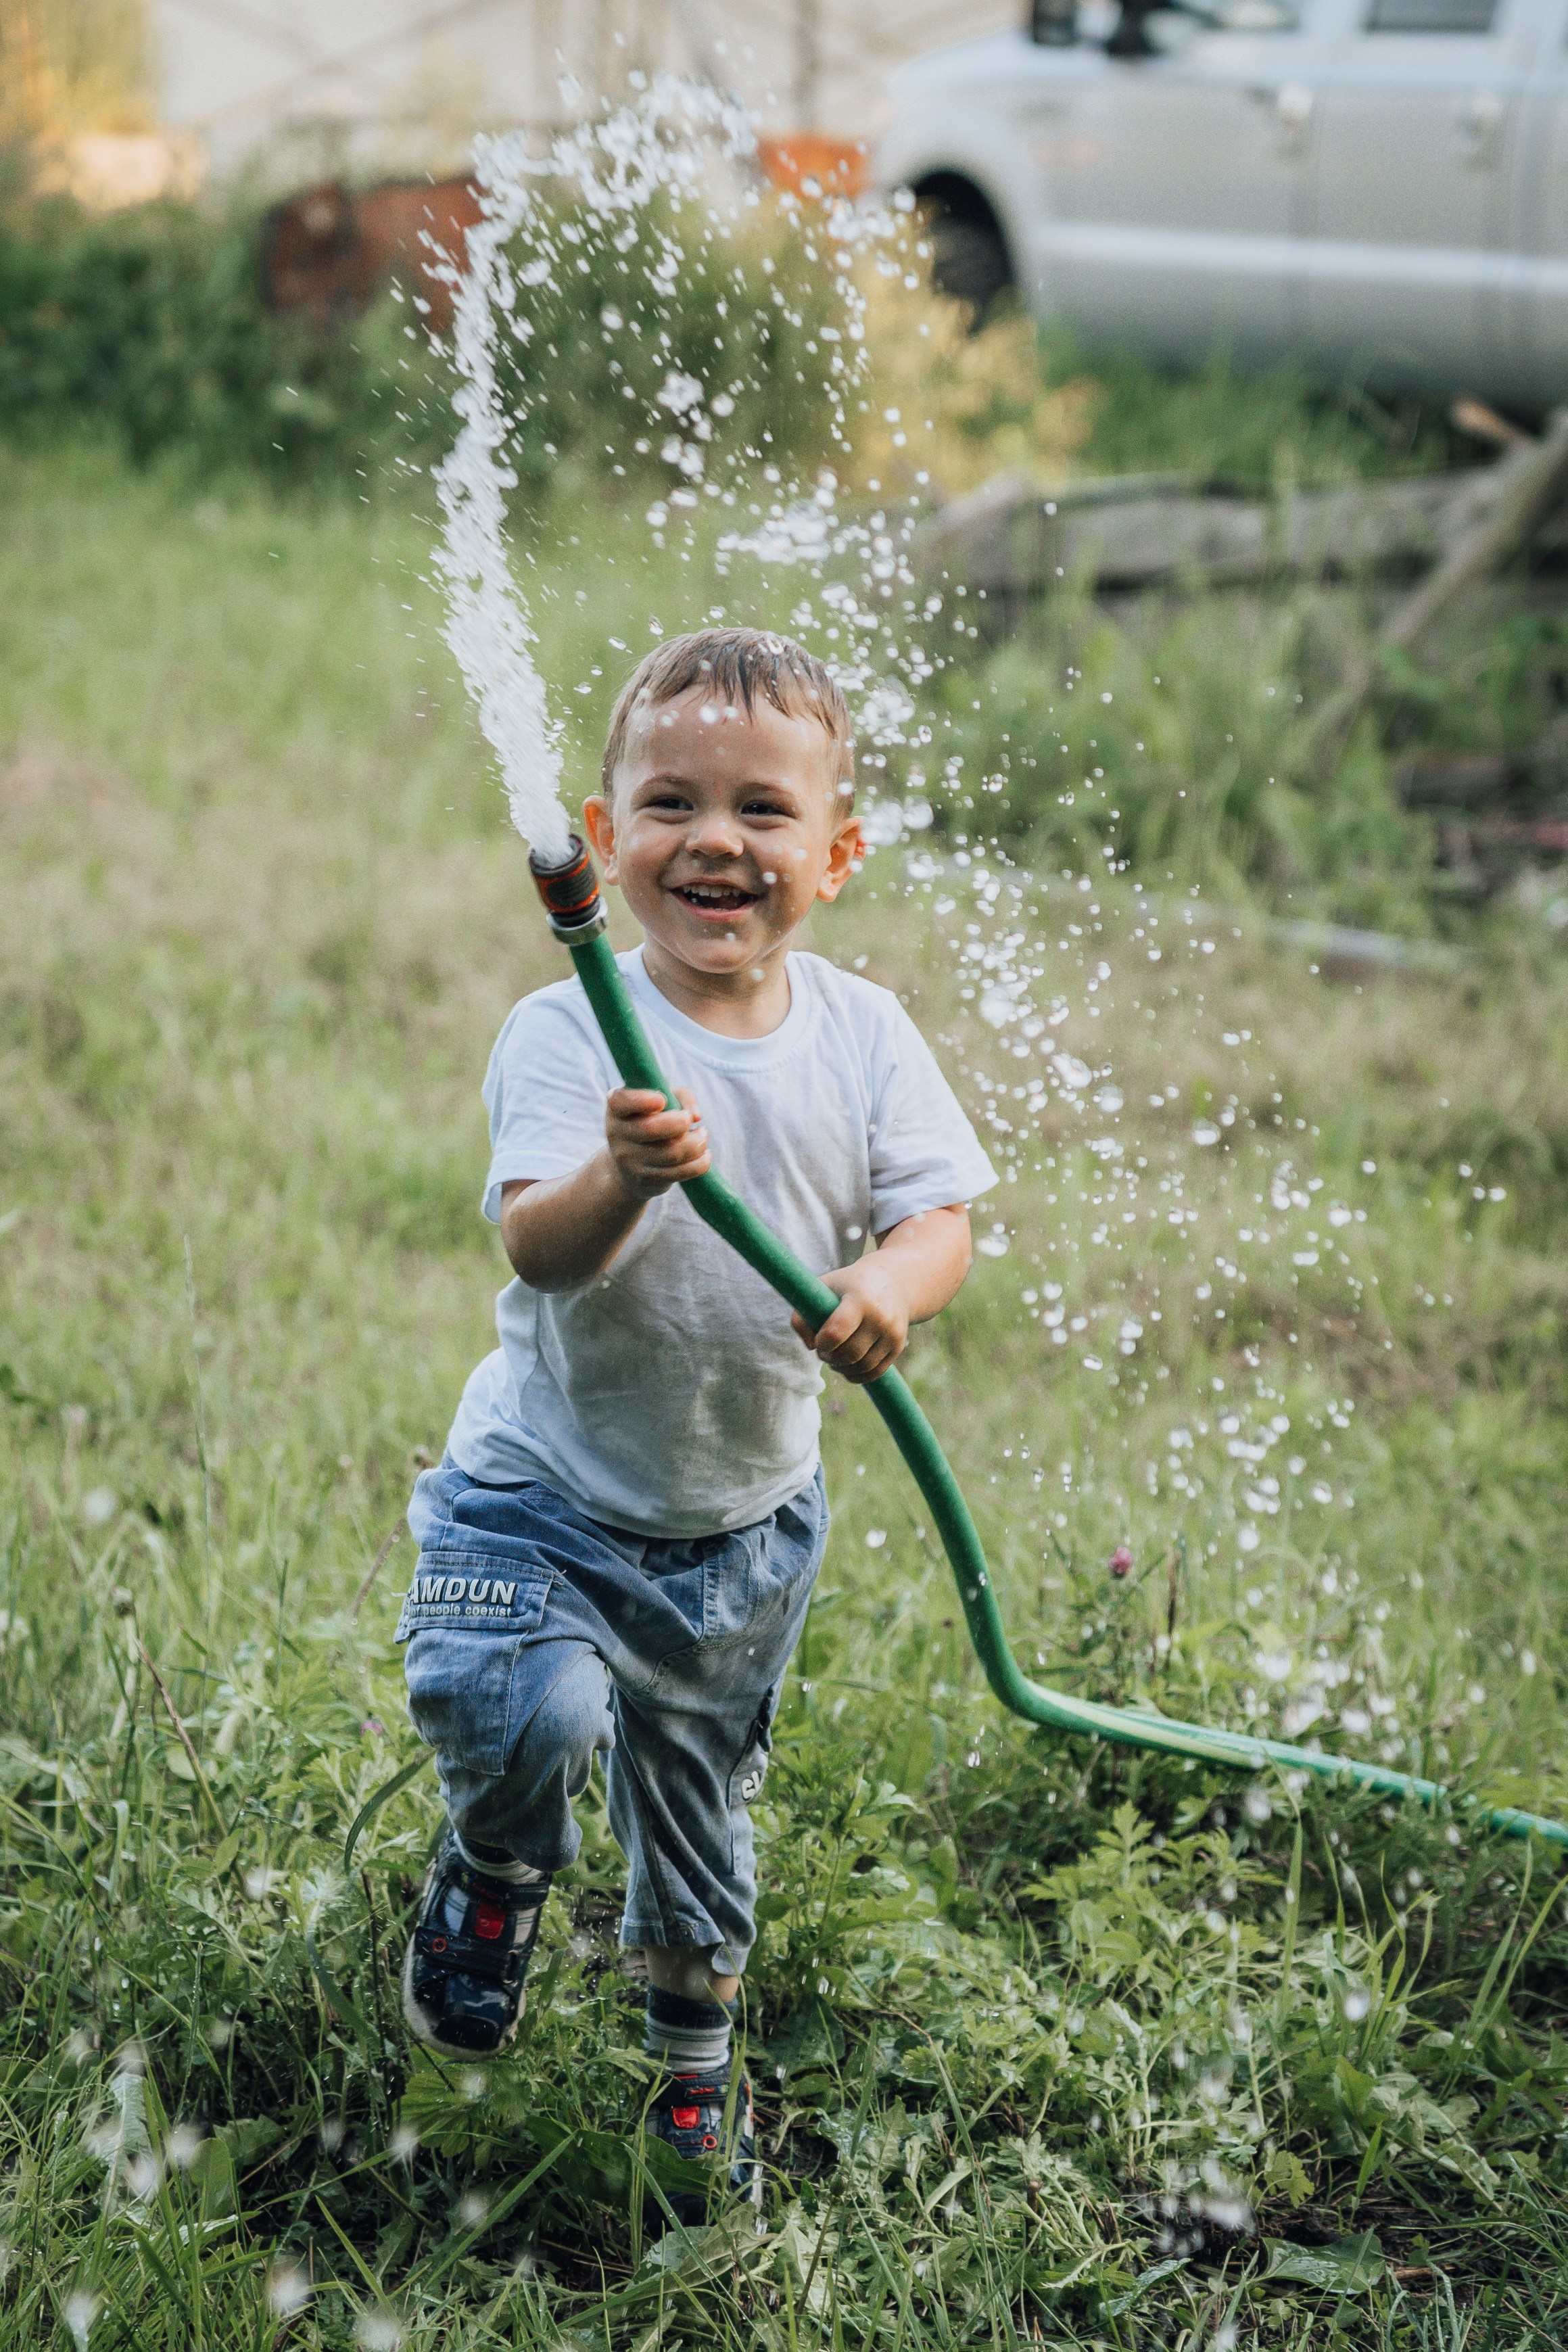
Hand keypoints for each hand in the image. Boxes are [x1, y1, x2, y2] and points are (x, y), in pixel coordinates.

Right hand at [604, 1086, 710, 1198]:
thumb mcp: (658, 1101)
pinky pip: (680, 1172)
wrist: (627, 1167)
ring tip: (702, 1135)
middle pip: (651, 1128)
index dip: (641, 1100)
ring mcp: (630, 1160)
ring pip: (671, 1153)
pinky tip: (705, 1154)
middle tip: (689, 1120)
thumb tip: (696, 1116)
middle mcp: (618, 1134)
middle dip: (679, 1122)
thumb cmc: (649, 1121)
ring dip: (696, 1143)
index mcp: (617, 1109)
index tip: (662, 1100)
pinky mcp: (646, 1179)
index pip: (621, 1101)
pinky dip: (700, 1163)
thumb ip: (680, 1096)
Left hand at [792, 1256, 912, 1384]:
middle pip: (849, 1353)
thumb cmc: (847, 1286)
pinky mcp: (898, 1346)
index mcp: (860, 1299)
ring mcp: (893, 1333)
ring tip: (834, 1357)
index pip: (837, 1331)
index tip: (818, 1340)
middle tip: (824, 1350)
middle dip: (830, 1357)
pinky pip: (874, 1372)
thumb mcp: (823, 1288)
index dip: (822, 1342)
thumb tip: (810, 1347)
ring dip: (841, 1368)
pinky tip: (847, 1365)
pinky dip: (856, 1375)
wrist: (892, 1281)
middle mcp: (880, 1317)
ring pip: (861, 1366)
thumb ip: (802, 1316)